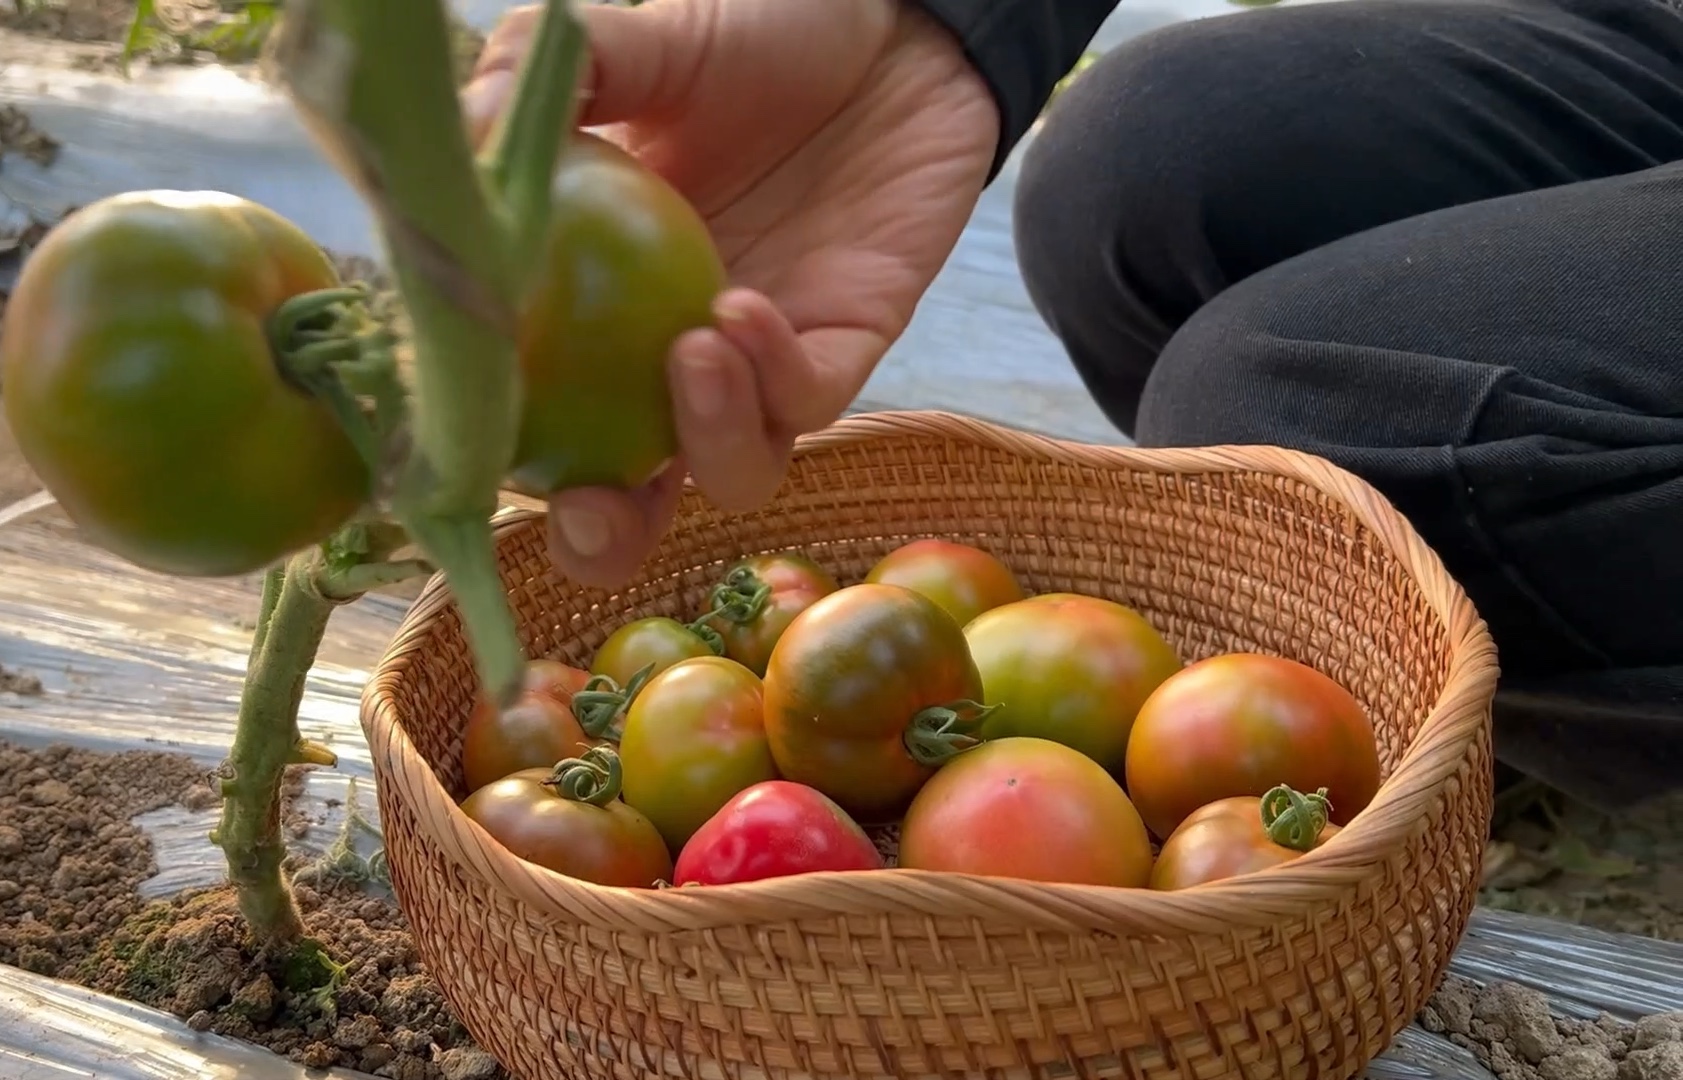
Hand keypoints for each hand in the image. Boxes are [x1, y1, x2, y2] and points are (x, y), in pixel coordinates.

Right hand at [464, 0, 997, 587]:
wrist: (888, 20)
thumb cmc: (752, 35)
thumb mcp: (633, 47)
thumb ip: (545, 85)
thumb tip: (463, 129)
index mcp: (595, 310)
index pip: (532, 416)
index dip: (499, 455)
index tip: (470, 446)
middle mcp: (669, 360)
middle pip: (629, 494)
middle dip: (604, 534)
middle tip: (589, 509)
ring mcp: (760, 365)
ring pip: (731, 471)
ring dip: (703, 439)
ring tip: (690, 349)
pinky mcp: (845, 346)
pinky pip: (811, 402)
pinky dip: (774, 374)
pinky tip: (743, 310)